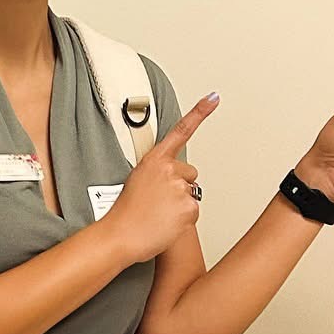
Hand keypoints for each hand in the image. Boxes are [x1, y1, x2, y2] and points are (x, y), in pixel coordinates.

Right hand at [103, 93, 219, 263]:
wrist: (121, 235)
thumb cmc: (126, 212)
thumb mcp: (137, 181)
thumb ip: (157, 172)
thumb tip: (173, 176)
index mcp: (154, 160)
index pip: (181, 131)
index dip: (199, 112)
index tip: (213, 98)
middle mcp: (169, 170)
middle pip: (190, 174)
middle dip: (180, 186)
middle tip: (159, 201)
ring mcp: (180, 188)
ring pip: (191, 194)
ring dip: (180, 205)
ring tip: (159, 214)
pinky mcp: (189, 206)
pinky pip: (194, 211)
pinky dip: (183, 219)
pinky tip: (166, 222)